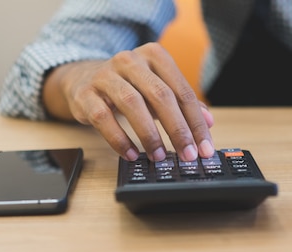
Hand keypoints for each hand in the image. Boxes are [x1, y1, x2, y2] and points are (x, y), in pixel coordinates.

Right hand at [42, 42, 214, 161]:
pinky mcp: (85, 94)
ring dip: (149, 134)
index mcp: (154, 55)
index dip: (196, 121)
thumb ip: (182, 104)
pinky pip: (103, 118)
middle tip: (187, 154)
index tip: (204, 147)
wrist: (82, 79)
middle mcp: (130, 60)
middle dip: (177, 129)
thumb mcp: (157, 89)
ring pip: (132, 104)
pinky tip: (131, 154)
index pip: (182, 90)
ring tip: (159, 156)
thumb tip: (209, 122)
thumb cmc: (128, 86)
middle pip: (160, 95)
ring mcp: (105, 75)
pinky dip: (119, 139)